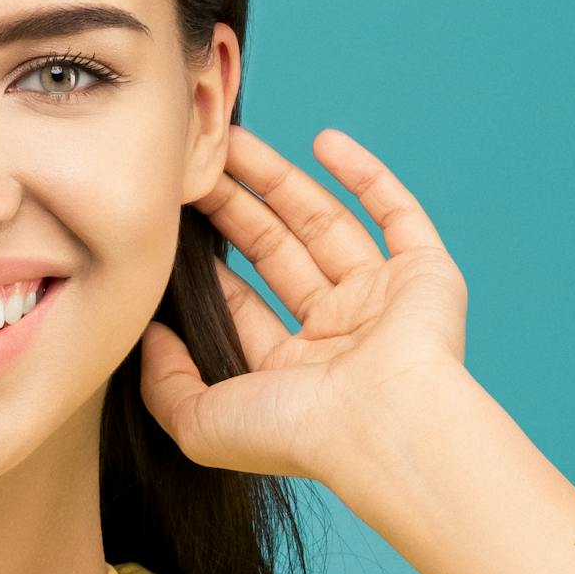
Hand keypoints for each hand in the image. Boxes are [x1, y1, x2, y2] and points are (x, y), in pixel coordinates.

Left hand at [137, 123, 481, 493]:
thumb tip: (147, 334)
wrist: (384, 427)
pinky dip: (367, 176)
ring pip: (328, 224)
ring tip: (236, 140)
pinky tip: (325, 141)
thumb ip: (163, 382)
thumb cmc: (296, 433)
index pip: (243, 302)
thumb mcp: (199, 422)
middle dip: (236, 206)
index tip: (173, 217)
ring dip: (284, 180)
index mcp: (292, 373)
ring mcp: (384, 302)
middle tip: (198, 163)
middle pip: (279, 252)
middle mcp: (339, 336)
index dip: (209, 261)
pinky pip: (397, 214)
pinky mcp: (427, 275)